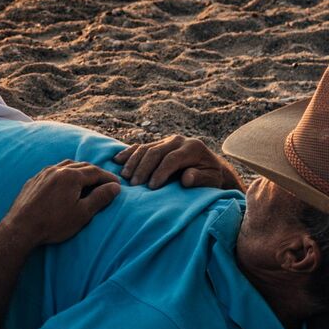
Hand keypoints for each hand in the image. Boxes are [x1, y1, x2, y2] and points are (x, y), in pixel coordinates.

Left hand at [0, 160, 120, 246]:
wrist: (21, 228)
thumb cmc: (54, 223)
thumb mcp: (83, 213)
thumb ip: (100, 198)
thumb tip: (115, 187)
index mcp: (71, 175)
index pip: (96, 172)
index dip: (108, 178)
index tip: (117, 184)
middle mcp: (57, 169)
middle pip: (81, 166)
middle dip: (95, 173)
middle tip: (105, 181)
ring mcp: (43, 173)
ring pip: (66, 166)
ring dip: (79, 170)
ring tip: (87, 180)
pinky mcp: (34, 180)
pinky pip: (53, 171)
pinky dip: (64, 174)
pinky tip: (65, 183)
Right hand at [113, 135, 239, 189]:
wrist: (210, 167)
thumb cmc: (210, 177)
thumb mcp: (211, 180)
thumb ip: (200, 179)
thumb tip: (187, 177)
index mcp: (193, 148)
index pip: (172, 158)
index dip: (160, 172)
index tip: (151, 187)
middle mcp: (179, 140)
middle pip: (156, 151)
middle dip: (144, 168)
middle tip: (134, 184)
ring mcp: (167, 140)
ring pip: (146, 148)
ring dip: (133, 162)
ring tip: (125, 177)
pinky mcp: (159, 143)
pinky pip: (141, 146)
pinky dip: (129, 153)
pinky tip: (117, 160)